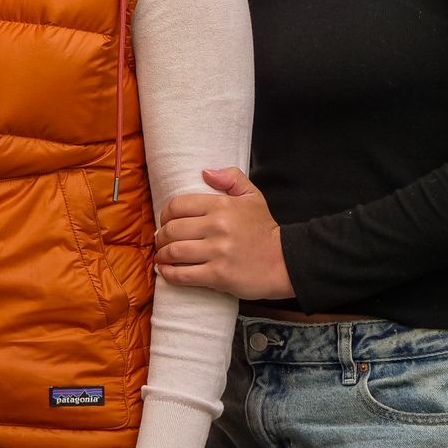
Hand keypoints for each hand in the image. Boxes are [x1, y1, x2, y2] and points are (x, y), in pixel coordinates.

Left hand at [155, 167, 293, 299]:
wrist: (286, 262)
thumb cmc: (264, 230)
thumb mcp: (253, 197)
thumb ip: (231, 178)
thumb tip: (205, 172)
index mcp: (222, 205)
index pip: (178, 205)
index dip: (165, 214)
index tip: (166, 222)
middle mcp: (217, 227)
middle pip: (172, 230)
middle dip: (161, 238)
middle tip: (161, 242)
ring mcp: (217, 252)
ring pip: (174, 252)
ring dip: (162, 255)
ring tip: (161, 257)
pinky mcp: (218, 275)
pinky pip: (183, 275)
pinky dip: (169, 274)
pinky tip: (165, 272)